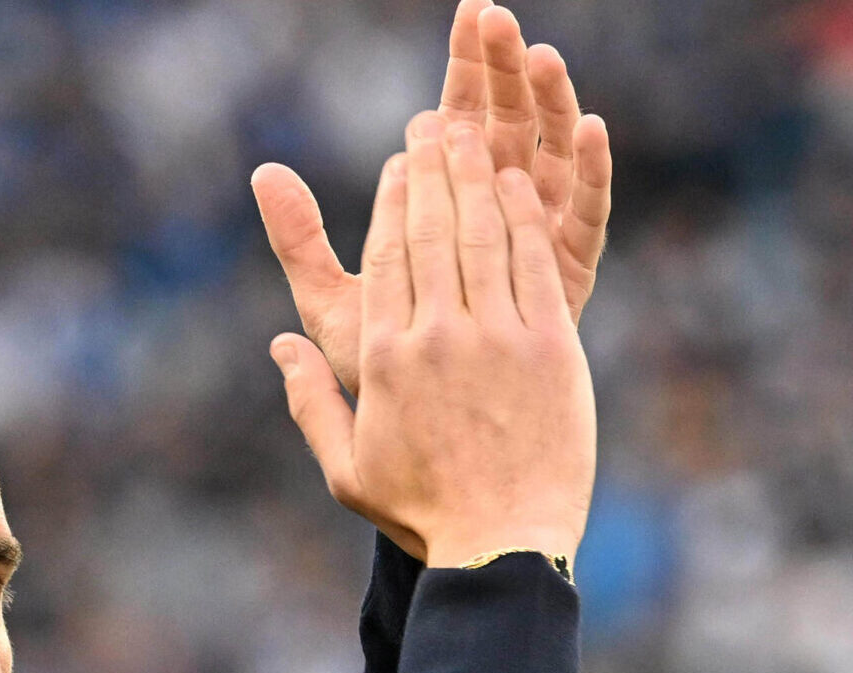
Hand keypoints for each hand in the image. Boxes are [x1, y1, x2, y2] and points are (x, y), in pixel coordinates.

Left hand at [253, 1, 611, 396]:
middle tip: (493, 14)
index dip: (458, 67)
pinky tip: (589, 126)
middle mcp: (494, 215)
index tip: (463, 12)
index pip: (448, 121)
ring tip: (540, 53)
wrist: (441, 449)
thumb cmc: (392, 381)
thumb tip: (261, 173)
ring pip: (547, 154)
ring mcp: (537, 240)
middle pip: (502, 122)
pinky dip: (591, 171)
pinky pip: (586, 214)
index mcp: (441, 211)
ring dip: (547, 102)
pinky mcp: (570, 273)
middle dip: (498, 68)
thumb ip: (304, 243)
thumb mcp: (337, 307)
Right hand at [269, 113, 594, 567]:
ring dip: (475, 177)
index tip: (398, 165)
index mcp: (385, 360)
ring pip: (484, 236)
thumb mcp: (346, 468)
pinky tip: (516, 186)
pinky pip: (534, 266)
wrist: (503, 547)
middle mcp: (439, 338)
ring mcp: (499, 340)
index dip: (394, 200)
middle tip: (433, 124)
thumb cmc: (422, 513)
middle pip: (433, 230)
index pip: (387, 257)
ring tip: (472, 133)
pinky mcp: (552, 350)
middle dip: (432, 169)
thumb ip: (311, 401)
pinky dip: (524, 219)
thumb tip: (280, 347)